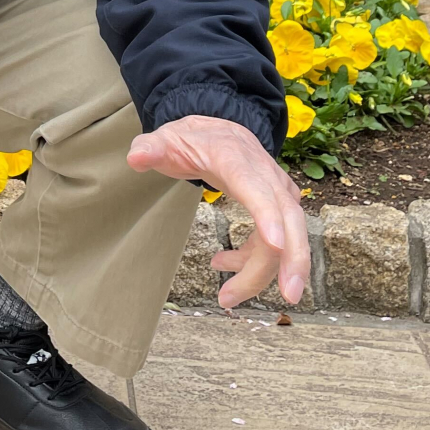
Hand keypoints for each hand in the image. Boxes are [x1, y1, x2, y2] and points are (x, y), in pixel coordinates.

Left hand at [126, 114, 308, 308]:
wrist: (219, 131)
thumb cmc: (191, 139)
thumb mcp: (166, 140)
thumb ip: (150, 148)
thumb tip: (136, 158)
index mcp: (235, 159)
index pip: (256, 187)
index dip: (268, 215)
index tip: (276, 245)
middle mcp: (264, 175)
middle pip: (289, 219)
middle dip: (293, 258)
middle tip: (288, 296)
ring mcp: (276, 191)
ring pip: (288, 236)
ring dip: (265, 272)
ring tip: (228, 297)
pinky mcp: (278, 206)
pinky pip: (275, 240)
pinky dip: (253, 260)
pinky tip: (223, 264)